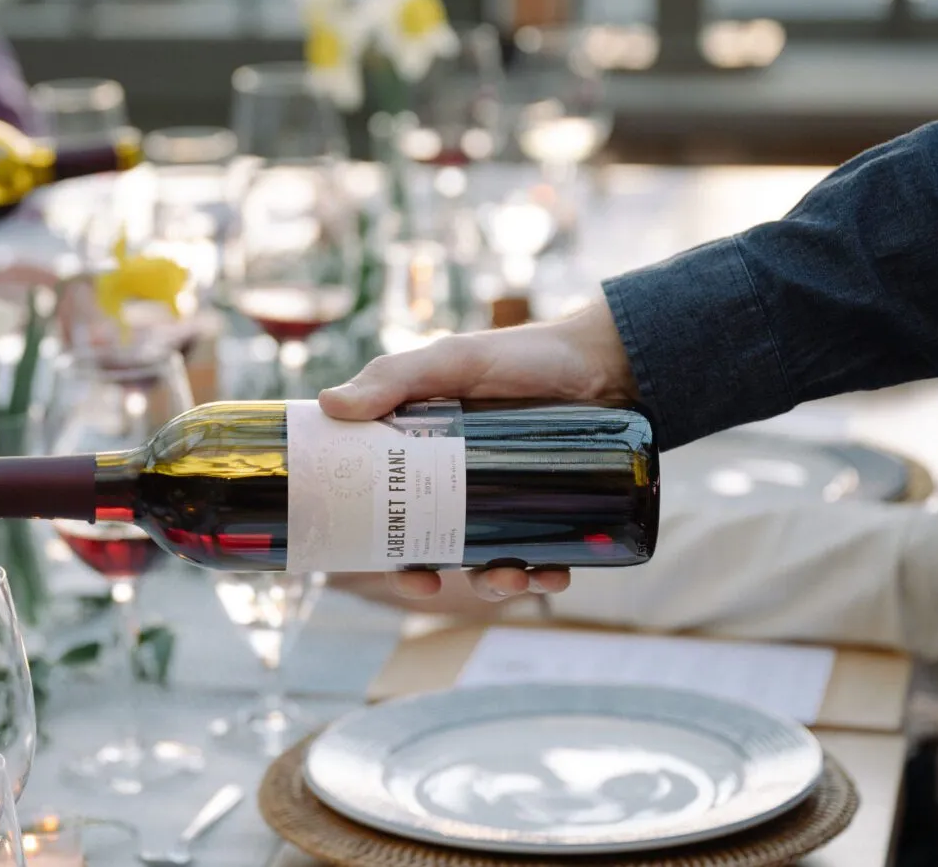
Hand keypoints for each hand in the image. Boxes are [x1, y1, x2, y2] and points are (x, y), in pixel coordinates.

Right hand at [319, 295, 636, 601]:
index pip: (392, 504)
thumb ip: (394, 379)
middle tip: (430, 583)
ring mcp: (511, 501)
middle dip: (430, 573)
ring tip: (510, 578)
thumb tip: (330, 405)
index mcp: (426, 453)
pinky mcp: (556, 511)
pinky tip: (552, 575)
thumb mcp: (453, 361)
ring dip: (494, 583)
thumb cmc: (524, 355)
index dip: (380, 541)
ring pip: (490, 560)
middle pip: (434, 544)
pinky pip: (545, 557)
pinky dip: (545, 574)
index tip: (377, 563)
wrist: (607, 358)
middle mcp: (464, 484)